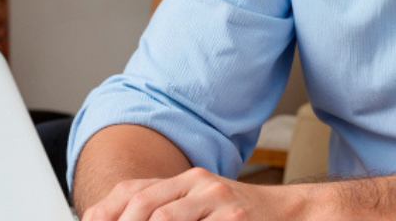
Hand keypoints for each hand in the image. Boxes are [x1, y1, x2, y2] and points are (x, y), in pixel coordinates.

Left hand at [80, 167, 313, 220]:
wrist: (291, 213)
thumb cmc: (239, 217)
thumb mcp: (200, 207)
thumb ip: (165, 208)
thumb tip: (114, 217)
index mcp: (187, 180)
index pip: (133, 191)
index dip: (104, 212)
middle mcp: (199, 184)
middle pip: (144, 204)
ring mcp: (218, 200)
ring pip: (164, 219)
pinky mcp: (236, 218)